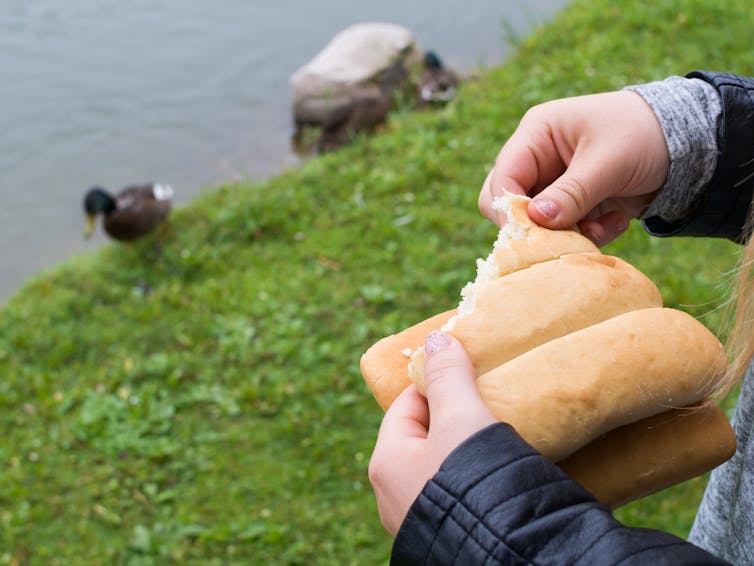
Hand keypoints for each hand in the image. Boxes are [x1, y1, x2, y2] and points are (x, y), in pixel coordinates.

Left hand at [368, 331, 496, 535]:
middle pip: (423, 435)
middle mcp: (392, 492)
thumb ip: (447, 375)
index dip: (438, 381)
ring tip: (499, 431)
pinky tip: (499, 468)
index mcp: (386, 460)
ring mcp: (416, 515)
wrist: (502, 553)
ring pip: (440, 463)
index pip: (407, 403)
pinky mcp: (443, 531)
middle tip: (488, 399)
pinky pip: (454, 489)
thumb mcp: (461, 416)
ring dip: (466, 445)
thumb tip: (436, 337)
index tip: (469, 369)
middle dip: (454, 414)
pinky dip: (473, 472)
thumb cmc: (473, 478)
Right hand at [478, 90, 669, 245]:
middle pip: (507, 205)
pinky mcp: (571, 205)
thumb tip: (536, 220)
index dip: (510, 209)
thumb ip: (572, 192)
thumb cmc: (643, 134)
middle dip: (535, 226)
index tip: (530, 236)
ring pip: (535, 224)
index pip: (503, 178)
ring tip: (603, 227)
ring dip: (566, 234)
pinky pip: (562, 232)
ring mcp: (553, 184)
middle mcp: (537, 160)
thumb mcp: (608, 161)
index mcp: (536, 134)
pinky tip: (616, 221)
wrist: (687, 144)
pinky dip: (587, 235)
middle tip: (564, 237)